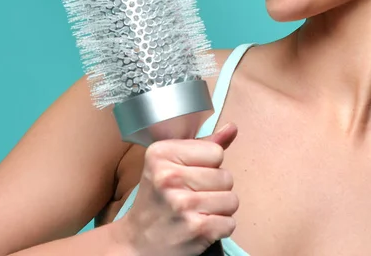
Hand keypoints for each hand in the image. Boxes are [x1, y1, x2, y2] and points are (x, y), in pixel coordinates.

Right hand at [114, 123, 238, 255]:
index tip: (191, 174)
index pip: (216, 152)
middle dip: (216, 188)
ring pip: (232, 199)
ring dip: (220, 208)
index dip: (209, 165)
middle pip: (226, 176)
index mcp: (162, 153)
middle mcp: (169, 176)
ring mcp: (183, 204)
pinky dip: (220, 227)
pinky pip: (230, 223)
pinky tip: (201, 226)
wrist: (137, 242)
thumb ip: (204, 145)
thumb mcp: (171, 163)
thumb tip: (233, 128)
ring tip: (199, 210)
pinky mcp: (195, 228)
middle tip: (193, 195)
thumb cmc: (158, 198)